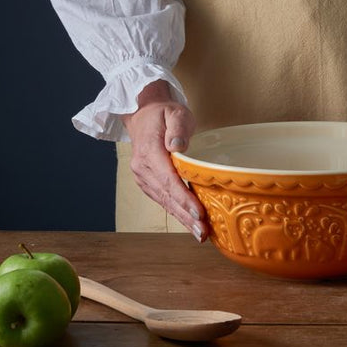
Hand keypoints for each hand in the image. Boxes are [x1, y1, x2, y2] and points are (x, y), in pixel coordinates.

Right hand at [121, 80, 207, 240]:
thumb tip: (177, 146)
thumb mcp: (175, 112)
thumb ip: (177, 127)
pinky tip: (189, 223)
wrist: (144, 115)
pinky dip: (176, 212)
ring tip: (200, 233)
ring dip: (182, 219)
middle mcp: (142, 168)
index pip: (168, 179)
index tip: (199, 213)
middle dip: (186, 216)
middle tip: (203, 233)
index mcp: (149, 151)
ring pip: (164, 201)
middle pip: (167, 196)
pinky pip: (163, 199)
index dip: (184, 198)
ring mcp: (143, 177)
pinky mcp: (147, 182)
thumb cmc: (164, 113)